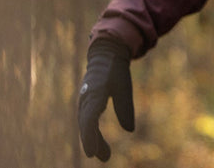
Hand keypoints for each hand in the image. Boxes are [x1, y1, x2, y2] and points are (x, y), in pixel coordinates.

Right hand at [77, 38, 134, 160]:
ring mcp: (84, 101)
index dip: (90, 137)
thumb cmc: (116, 70)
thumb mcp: (124, 86)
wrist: (105, 55)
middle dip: (92, 142)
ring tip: (104, 155)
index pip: (90, 119)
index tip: (91, 153)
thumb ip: (125, 108)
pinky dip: (92, 133)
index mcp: (95, 94)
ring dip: (93, 140)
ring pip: (86, 125)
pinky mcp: (86, 103)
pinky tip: (99, 144)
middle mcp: (86, 99)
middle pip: (86, 125)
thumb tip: (129, 131)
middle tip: (100, 157)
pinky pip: (87, 121)